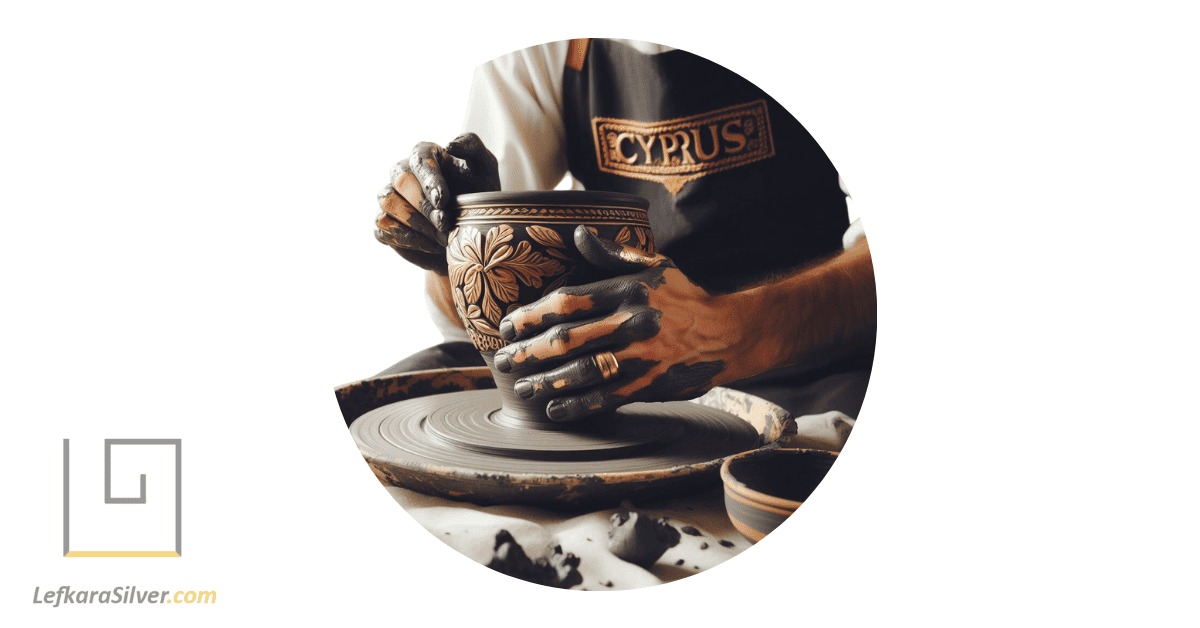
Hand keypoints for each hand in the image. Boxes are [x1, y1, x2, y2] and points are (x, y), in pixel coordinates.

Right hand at [374, 133, 499, 273]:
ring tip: (442, 238)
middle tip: (446, 224)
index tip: (444, 200)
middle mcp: (402, 173)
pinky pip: (382, 227)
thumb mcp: (485, 168)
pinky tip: (430, 245)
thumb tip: (450, 144)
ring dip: (417, 224)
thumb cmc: (477, 195)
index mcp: (425, 155)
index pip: (419, 159)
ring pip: (389, 203)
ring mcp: (390, 197)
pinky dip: (407, 239)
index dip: (429, 179)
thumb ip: (473, 147)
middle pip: (400, 182)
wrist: (470, 232)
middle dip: (424, 205)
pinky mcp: (383, 222)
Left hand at [492, 227, 743, 421]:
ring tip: (522, 387)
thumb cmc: (686, 298)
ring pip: (581, 372)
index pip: (568, 302)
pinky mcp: (650, 385)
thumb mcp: (655, 266)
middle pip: (567, 340)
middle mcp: (632, 323)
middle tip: (503, 360)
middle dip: (528, 351)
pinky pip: (605, 398)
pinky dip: (576, 405)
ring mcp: (641, 357)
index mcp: (627, 291)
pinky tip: (554, 409)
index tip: (507, 326)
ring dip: (545, 381)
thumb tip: (577, 233)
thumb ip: (612, 255)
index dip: (531, 315)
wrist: (729, 334)